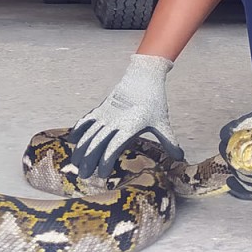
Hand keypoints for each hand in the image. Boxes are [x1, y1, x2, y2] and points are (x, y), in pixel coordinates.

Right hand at [68, 54, 183, 178]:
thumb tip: (180, 158)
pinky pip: (87, 120)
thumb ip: (169, 142)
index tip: (102, 174)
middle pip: (97, 143)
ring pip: (89, 133)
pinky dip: (78, 130)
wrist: (143, 76)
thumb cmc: (154, 100)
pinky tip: (71, 141)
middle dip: (89, 160)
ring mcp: (106, 113)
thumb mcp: (162, 122)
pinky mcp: (101, 107)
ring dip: (81, 149)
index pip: (113, 147)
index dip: (106, 161)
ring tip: (74, 163)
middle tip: (83, 175)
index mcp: (129, 126)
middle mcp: (115, 121)